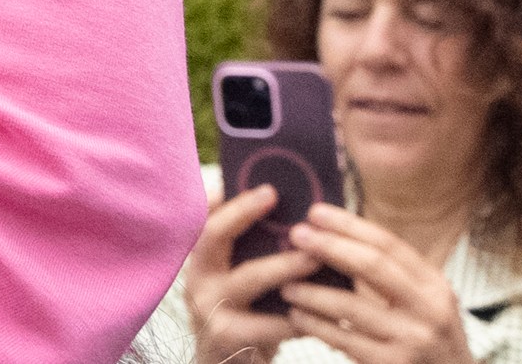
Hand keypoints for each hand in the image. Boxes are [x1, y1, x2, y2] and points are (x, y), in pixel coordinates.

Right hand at [182, 186, 315, 363]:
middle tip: (277, 198)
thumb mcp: (236, 281)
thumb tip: (290, 216)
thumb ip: (251, 252)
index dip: (229, 195)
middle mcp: (196, 276)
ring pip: (248, 278)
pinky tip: (325, 314)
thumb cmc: (242, 318)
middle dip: (245, 213)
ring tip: (315, 259)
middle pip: (213, 234)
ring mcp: (208, 306)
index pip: (206, 214)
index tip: (262, 184)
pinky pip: (268, 324)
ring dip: (284, 265)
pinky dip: (298, 317)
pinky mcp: (227, 338)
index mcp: (199, 256)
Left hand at [282, 207, 470, 363]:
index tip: (314, 212)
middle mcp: (429, 310)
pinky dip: (316, 326)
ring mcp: (413, 341)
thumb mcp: (426, 303)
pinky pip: (345, 340)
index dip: (348, 225)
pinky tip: (297, 316)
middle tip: (295, 235)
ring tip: (286, 283)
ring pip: (351, 306)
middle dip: (329, 247)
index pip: (388, 244)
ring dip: (312, 292)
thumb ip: (393, 274)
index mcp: (434, 285)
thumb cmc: (430, 341)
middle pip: (372, 266)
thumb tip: (334, 234)